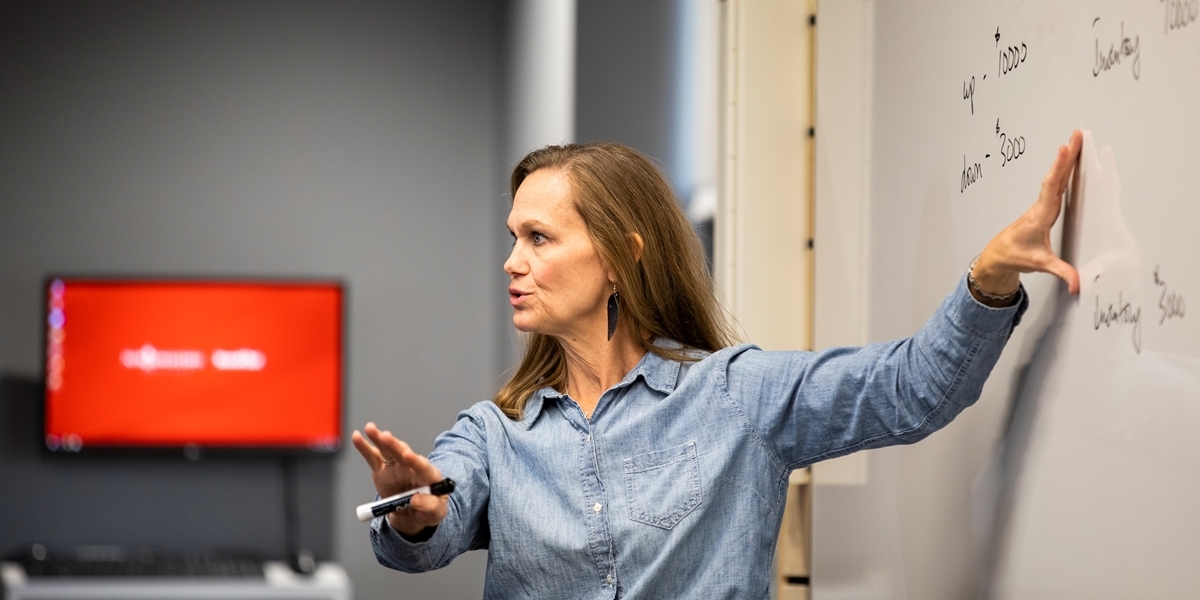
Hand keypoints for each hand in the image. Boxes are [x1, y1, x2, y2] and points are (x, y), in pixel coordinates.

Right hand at [351, 422, 447, 536]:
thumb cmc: (429, 510)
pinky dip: (364, 447)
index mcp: (429, 475)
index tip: (407, 456)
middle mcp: (412, 467)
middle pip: (403, 453)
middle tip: (385, 437)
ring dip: (379, 439)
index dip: (415, 461)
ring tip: (370, 429)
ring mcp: (396, 467)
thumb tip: (415, 500)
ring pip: (388, 451)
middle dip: (394, 445)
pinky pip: (373, 458)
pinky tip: (357, 437)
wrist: (414, 513)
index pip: (423, 467)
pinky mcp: (382, 470)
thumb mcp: (436, 513)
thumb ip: (430, 506)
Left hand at [974, 129, 1083, 298]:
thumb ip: (1061, 272)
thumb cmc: (1015, 255)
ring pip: (1056, 178)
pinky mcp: (1044, 207)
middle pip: (1056, 176)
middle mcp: (1041, 206)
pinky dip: (1063, 171)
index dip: (1059, 168)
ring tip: (1076, 140)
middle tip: (1077, 134)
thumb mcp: (1039, 264)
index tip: (1065, 149)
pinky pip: (1055, 184)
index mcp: (1040, 216)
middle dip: (1067, 155)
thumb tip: (1078, 284)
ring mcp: (1042, 205)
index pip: (1052, 188)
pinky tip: (1070, 162)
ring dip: (1066, 159)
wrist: (999, 255)